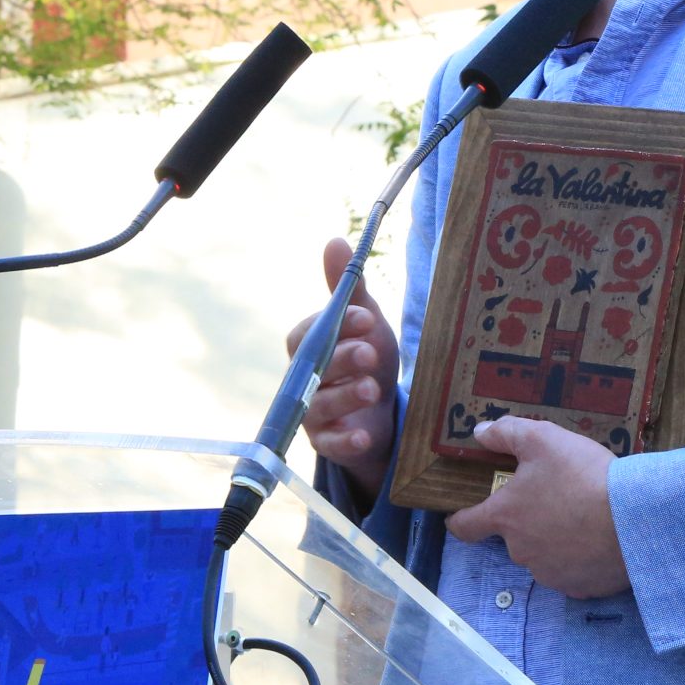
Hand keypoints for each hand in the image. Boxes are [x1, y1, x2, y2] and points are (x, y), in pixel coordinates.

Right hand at [288, 238, 399, 496]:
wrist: (381, 411)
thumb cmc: (367, 358)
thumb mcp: (365, 322)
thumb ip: (349, 288)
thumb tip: (335, 239)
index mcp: (309, 346)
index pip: (308, 333)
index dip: (335, 325)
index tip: (367, 316)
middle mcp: (303, 379)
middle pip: (312, 369)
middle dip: (342, 358)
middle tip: (371, 351)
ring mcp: (312, 413)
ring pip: (320, 405)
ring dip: (346, 395)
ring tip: (374, 388)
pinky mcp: (327, 443)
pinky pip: (329, 444)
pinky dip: (346, 440)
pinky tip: (364, 435)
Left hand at [444, 418, 630, 598]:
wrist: (633, 518)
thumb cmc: (584, 476)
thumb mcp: (543, 439)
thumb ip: (508, 433)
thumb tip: (480, 432)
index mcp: (506, 517)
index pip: (465, 526)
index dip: (460, 519)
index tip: (462, 515)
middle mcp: (520, 551)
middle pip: (513, 537)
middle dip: (528, 521)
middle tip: (556, 500)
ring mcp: (549, 573)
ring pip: (543, 555)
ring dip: (554, 541)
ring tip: (583, 519)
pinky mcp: (578, 588)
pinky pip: (571, 573)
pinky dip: (579, 560)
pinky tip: (598, 542)